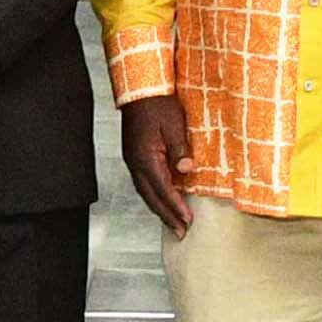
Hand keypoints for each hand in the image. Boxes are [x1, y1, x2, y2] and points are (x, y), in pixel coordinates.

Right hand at [121, 97, 192, 236]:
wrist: (140, 89)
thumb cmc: (158, 103)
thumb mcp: (174, 125)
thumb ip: (180, 150)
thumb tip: (186, 171)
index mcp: (145, 158)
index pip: (163, 189)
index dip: (176, 206)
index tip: (188, 221)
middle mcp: (135, 163)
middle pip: (151, 197)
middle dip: (166, 216)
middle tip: (180, 232)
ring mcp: (133, 160)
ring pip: (145, 192)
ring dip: (159, 209)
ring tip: (172, 222)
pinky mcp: (134, 156)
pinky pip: (144, 183)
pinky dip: (154, 196)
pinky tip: (163, 199)